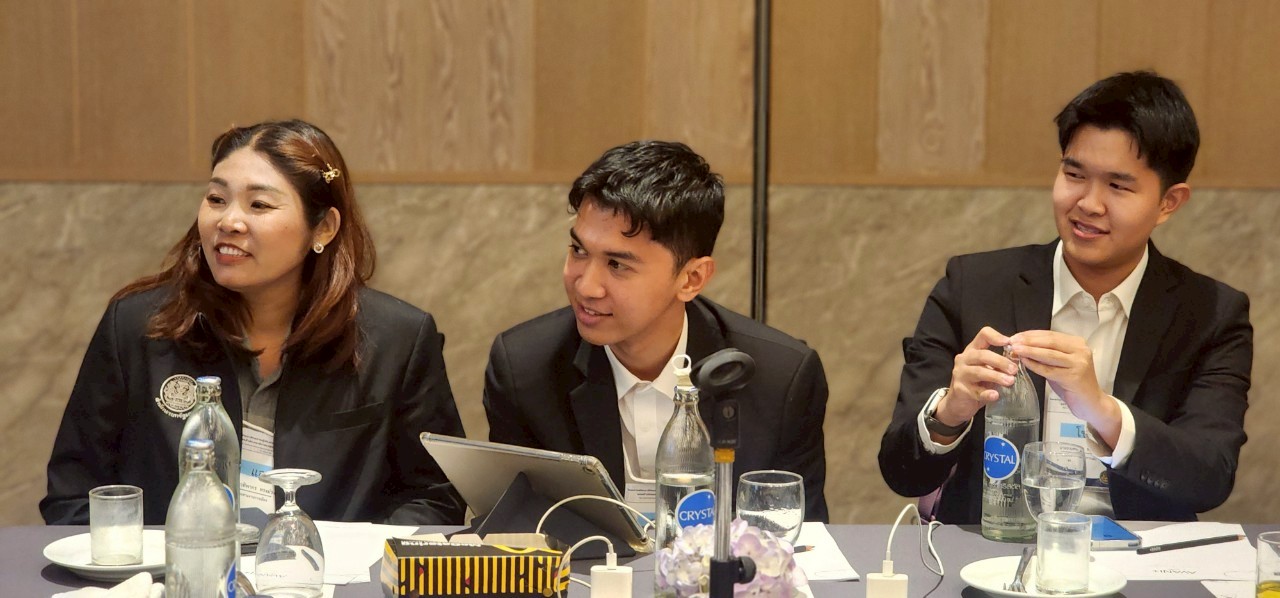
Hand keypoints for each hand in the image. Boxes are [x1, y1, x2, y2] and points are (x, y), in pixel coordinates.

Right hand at [936, 326, 1016, 427]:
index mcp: (972, 350)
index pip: (983, 335)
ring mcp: (960, 374)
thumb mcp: (987, 369)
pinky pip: (975, 391)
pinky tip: (995, 395)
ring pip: (979, 372)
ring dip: (996, 376)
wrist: (958, 402)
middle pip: (982, 355)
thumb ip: (999, 364)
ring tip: (1010, 381)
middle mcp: (964, 359)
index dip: (996, 336)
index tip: (1008, 343)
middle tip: (1014, 370)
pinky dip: (986, 393)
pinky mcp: (960, 390)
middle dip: (1000, 362)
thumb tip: (1018, 360)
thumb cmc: (977, 383)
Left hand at [1009, 330, 1120, 444]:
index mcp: (1077, 343)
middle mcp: (1080, 350)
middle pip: (1050, 342)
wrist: (1091, 403)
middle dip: (1029, 341)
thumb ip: (1046, 354)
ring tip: (1015, 350)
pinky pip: (1050, 370)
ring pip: (1049, 354)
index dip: (1031, 334)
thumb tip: (1022, 346)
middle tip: (1012, 341)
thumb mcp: (1060, 364)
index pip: (1050, 334)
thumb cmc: (1072, 383)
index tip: (1015, 336)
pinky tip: (1024, 362)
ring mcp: (1079, 363)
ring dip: (1030, 351)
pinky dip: (1035, 365)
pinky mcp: (1074, 377)